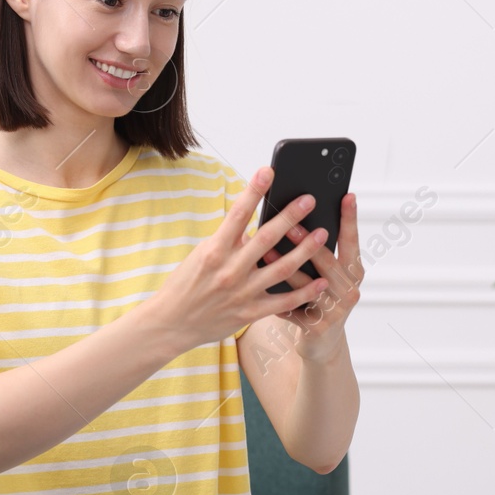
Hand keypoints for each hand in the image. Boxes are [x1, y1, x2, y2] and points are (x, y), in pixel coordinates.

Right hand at [145, 166, 330, 349]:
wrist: (171, 323)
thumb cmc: (186, 284)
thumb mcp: (202, 254)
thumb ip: (229, 241)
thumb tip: (254, 224)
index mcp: (214, 250)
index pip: (237, 213)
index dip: (254, 190)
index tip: (268, 171)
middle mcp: (229, 269)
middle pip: (266, 238)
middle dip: (290, 216)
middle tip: (309, 200)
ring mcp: (242, 292)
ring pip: (282, 268)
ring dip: (306, 250)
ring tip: (323, 234)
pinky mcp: (250, 312)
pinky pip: (284, 302)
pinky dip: (305, 292)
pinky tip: (322, 281)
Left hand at [259, 191, 363, 361]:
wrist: (322, 343)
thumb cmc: (320, 299)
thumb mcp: (329, 276)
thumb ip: (319, 253)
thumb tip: (298, 218)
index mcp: (354, 271)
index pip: (352, 241)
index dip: (350, 219)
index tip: (346, 195)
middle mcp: (349, 289)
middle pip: (328, 261)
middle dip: (307, 242)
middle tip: (291, 223)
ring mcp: (335, 310)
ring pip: (307, 285)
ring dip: (285, 267)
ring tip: (264, 251)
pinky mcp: (317, 327)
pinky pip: (292, 308)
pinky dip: (275, 296)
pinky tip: (257, 286)